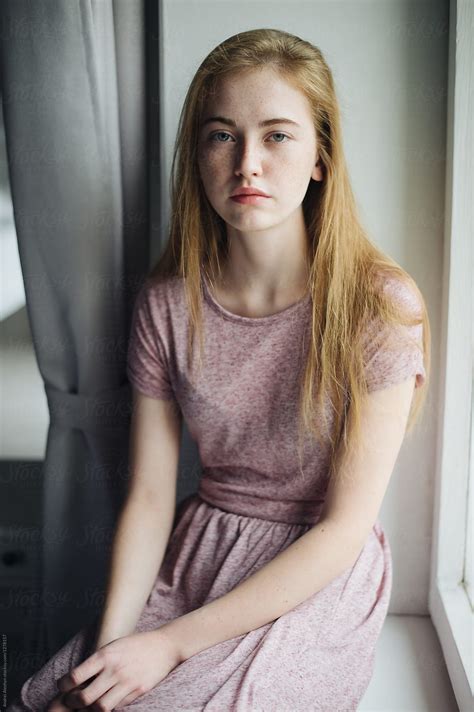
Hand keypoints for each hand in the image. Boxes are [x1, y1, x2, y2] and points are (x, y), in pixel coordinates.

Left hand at [55, 628, 181, 709]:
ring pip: (100, 707)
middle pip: (84, 697)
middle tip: (71, 701)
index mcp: (105, 654)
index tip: (62, 687)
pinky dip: (109, 708)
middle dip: (73, 702)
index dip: (63, 685)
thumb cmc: (135, 645)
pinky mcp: (138, 691)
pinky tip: (106, 702)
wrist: (164, 645)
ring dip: (90, 709)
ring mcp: (127, 682)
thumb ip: (97, 661)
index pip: (75, 676)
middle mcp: (114, 669)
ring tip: (87, 705)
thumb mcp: (113, 646)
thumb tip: (77, 680)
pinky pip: (117, 707)